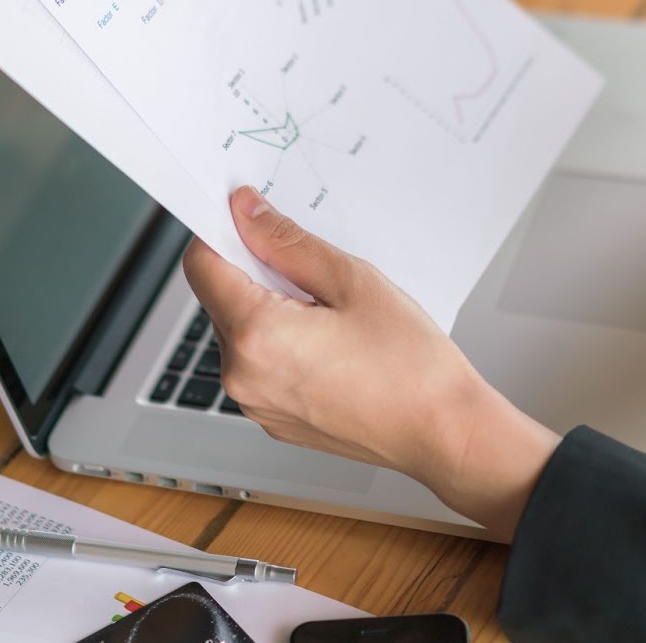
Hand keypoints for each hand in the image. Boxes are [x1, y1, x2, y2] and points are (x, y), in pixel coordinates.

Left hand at [182, 186, 558, 535]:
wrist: (444, 432)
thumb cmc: (411, 364)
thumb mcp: (351, 280)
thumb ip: (287, 242)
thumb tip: (246, 213)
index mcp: (256, 337)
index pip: (201, 265)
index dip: (222, 234)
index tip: (250, 220)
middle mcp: (243, 377)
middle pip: (219, 298)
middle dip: (255, 273)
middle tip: (314, 272)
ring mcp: (257, 404)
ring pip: (239, 331)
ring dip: (269, 309)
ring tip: (330, 314)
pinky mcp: (273, 420)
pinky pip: (259, 365)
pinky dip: (280, 344)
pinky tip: (329, 343)